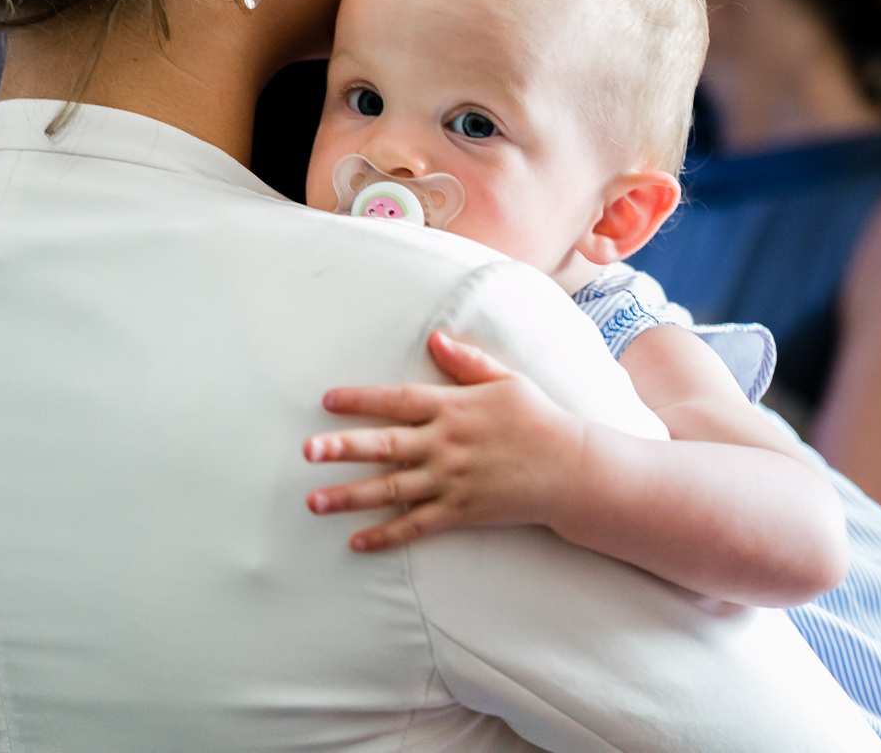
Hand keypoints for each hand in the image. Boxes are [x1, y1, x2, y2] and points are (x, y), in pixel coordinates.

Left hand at [304, 331, 587, 551]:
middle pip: (386, 445)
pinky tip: (356, 542)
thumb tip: (435, 339)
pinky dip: (386, 535)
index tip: (327, 400)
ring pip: (392, 489)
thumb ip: (467, 362)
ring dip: (351, 496)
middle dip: (343, 448)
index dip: (360, 399)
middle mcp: (446, 444)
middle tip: (307, 451)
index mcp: (454, 407)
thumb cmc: (539, 419)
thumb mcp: (506, 380)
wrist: (572, 469)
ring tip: (314, 501)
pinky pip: (417, 526)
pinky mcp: (461, 512)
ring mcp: (452, 481)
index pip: (397, 400)